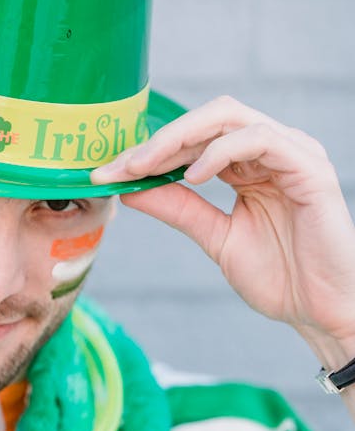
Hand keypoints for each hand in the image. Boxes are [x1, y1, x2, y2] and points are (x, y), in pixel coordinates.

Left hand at [91, 95, 354, 348]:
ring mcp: (293, 153)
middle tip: (119, 165)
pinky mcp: (309, 167)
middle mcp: (271, 151)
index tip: (107, 172)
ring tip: (146, 166)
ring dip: (179, 139)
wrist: (323, 312)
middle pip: (208, 118)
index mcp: (250, 165)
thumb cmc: (281, 278)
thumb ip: (179, 208)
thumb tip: (131, 188)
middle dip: (158, 139)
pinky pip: (260, 138)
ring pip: (229, 117)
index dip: (149, 151)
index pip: (194, 139)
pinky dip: (220, 152)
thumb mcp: (215, 237)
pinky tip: (192, 175)